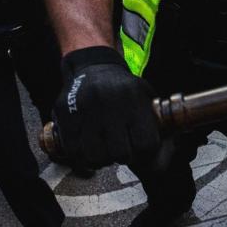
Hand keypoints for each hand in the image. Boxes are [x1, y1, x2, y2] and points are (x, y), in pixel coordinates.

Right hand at [54, 47, 159, 166]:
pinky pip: (72, 149)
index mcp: (134, 99)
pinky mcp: (65, 113)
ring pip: (95, 156)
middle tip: (120, 151)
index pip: (146, 143)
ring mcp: (85, 109)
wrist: (93, 66)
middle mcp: (110, 103)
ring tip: (103, 152)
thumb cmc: (124, 88)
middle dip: (122, 157)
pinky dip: (80, 156)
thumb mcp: (146, 97)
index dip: (144, 152)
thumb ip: (157, 124)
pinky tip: (86, 150)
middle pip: (120, 153)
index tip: (140, 148)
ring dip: (100, 160)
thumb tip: (161, 156)